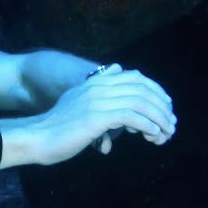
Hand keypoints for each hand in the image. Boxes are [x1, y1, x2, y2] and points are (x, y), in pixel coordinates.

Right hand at [9, 66, 174, 166]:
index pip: (135, 78)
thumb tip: (116, 69)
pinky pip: (132, 117)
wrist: (36, 138)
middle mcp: (97, 87)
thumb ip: (98, 90)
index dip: (156, 91)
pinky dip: (148, 126)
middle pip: (142, 88)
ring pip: (140, 102)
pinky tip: (153, 135)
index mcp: (95, 83)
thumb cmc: (58, 128)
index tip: (166, 106)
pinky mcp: (96, 117)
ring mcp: (96, 101)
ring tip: (166, 133)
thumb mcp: (78, 102)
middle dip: (161, 106)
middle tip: (171, 123)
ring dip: (159, 118)